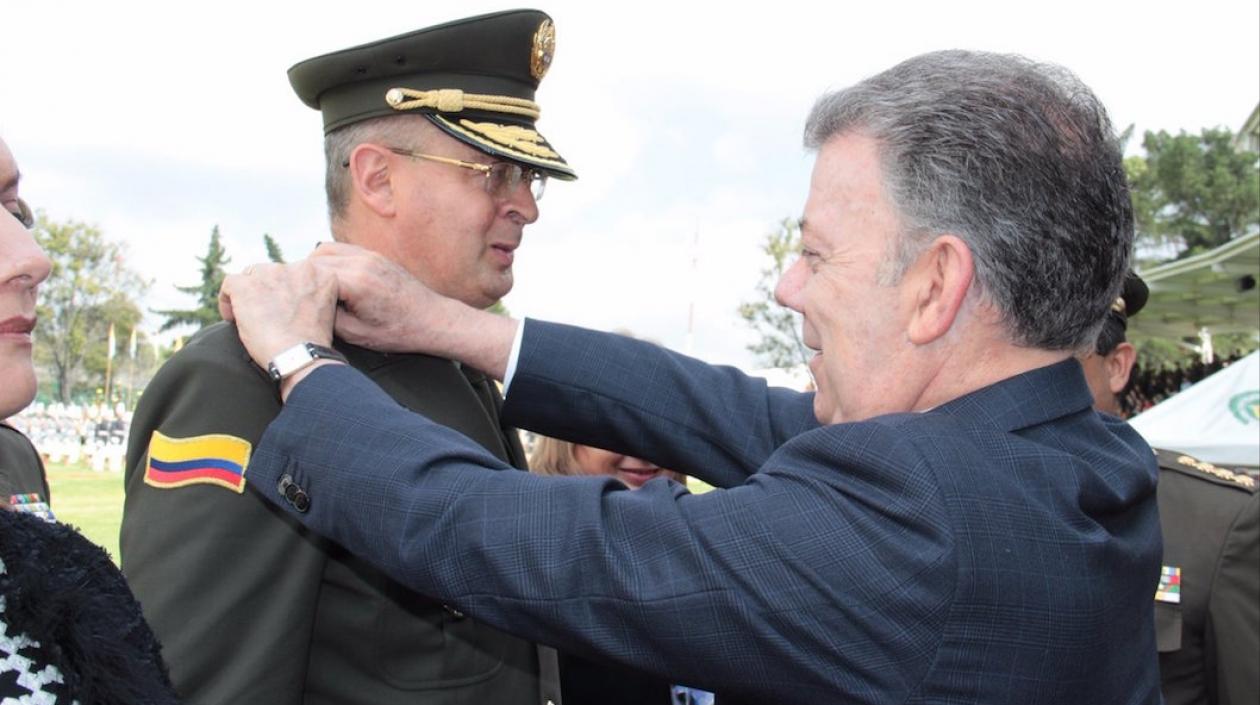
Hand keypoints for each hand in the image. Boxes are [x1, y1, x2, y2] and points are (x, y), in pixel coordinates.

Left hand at [219, 260, 338, 371]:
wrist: (300, 356)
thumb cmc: (312, 343)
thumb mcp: (323, 310)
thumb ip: (310, 294)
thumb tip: (289, 296)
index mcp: (319, 272)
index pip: (297, 270)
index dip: (286, 289)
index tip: (284, 307)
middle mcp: (296, 267)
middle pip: (273, 272)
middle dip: (267, 291)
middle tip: (268, 316)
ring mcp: (271, 274)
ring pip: (251, 276)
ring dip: (249, 295)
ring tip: (250, 319)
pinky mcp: (246, 286)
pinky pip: (230, 284)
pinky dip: (227, 301)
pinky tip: (233, 319)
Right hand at [308, 242, 443, 351]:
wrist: (432, 319)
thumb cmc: (398, 331)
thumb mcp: (357, 334)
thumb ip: (328, 317)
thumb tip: (305, 307)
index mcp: (356, 281)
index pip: (311, 276)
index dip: (298, 290)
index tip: (290, 304)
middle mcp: (362, 262)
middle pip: (315, 260)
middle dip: (303, 278)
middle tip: (295, 297)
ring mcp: (370, 255)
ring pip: (326, 251)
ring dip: (315, 267)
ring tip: (311, 290)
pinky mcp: (375, 255)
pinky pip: (342, 250)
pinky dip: (330, 261)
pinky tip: (328, 280)